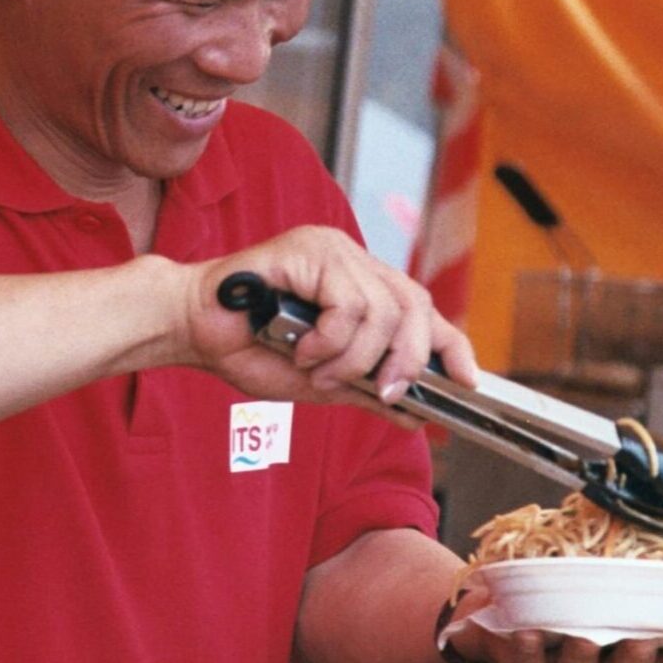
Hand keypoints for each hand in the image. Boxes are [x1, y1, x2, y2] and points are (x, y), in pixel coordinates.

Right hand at [177, 225, 478, 409]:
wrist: (194, 330)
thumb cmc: (248, 348)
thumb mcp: (321, 381)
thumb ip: (366, 390)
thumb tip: (415, 414)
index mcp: (360, 284)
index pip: (424, 309)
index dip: (451, 344)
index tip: (468, 382)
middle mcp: (354, 260)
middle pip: (416, 306)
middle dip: (406, 359)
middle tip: (381, 392)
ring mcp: (334, 249)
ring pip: (382, 312)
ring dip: (352, 358)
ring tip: (315, 369)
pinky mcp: (312, 248)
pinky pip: (348, 305)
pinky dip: (328, 340)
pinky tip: (299, 347)